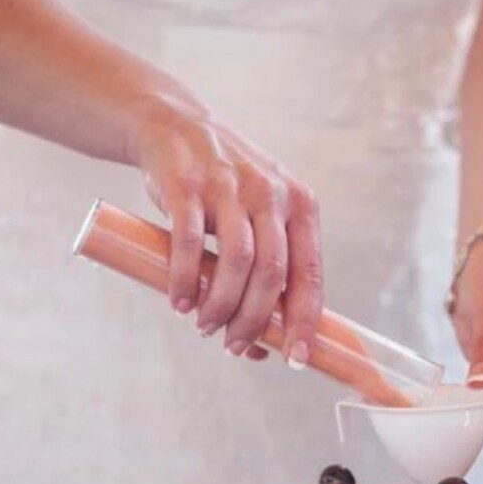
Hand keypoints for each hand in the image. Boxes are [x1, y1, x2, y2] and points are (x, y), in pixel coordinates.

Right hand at [129, 97, 322, 358]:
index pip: (310, 275)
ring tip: (205, 326)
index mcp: (300, 206)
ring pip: (237, 262)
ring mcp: (229, 186)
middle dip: (254, 320)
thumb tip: (261, 348)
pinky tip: (180, 302)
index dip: (304, 321)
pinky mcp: (188, 184)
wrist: (172, 126)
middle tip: (234, 345)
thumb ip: (264, 276)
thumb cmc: (223, 190)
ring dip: (220, 305)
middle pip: (273, 274)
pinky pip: (189, 242)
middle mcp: (271, 194)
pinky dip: (185, 279)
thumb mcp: (258, 219)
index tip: (295, 358)